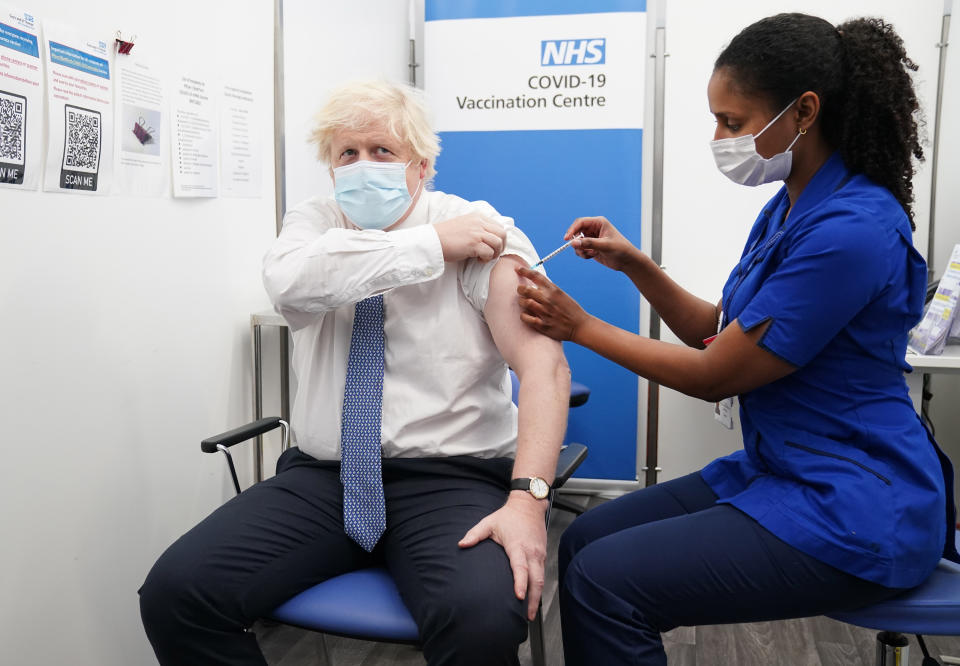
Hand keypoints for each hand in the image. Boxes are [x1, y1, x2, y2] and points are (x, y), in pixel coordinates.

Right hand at [433, 214, 507, 262]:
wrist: (433, 241)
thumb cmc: (446, 236)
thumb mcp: (464, 224)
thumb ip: (477, 227)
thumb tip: (490, 237)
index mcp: (478, 217)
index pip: (498, 226)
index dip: (499, 238)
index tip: (493, 246)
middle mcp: (479, 222)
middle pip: (502, 234)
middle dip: (501, 246)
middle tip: (493, 253)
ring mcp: (476, 232)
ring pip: (498, 243)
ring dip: (494, 253)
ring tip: (485, 257)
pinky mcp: (473, 244)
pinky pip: (489, 252)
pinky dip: (486, 258)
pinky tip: (478, 259)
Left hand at [459, 493, 547, 620]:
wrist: (529, 505)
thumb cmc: (509, 516)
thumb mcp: (489, 523)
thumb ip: (474, 534)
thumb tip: (461, 544)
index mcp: (518, 546)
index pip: (521, 568)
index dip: (520, 583)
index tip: (518, 596)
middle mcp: (532, 552)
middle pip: (536, 579)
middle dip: (532, 599)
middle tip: (526, 616)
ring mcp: (540, 554)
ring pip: (541, 579)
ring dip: (536, 596)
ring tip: (529, 613)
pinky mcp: (543, 555)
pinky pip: (542, 574)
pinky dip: (538, 587)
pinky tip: (533, 597)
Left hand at [515, 267, 590, 340]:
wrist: (580, 326)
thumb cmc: (571, 310)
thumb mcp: (561, 295)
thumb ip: (548, 290)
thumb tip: (534, 285)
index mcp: (553, 290)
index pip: (536, 276)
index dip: (524, 271)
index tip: (518, 269)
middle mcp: (548, 300)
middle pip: (525, 289)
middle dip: (520, 289)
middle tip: (521, 291)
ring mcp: (545, 312)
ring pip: (524, 302)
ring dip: (522, 302)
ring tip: (525, 303)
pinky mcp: (542, 325)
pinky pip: (525, 318)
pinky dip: (524, 315)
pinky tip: (527, 315)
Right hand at [565, 216, 639, 271]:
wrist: (626, 261)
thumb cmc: (620, 249)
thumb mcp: (604, 246)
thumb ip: (589, 244)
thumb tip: (573, 243)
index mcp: (598, 223)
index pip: (580, 223)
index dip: (572, 230)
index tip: (566, 239)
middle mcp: (593, 229)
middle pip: (576, 232)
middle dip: (576, 242)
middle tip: (581, 250)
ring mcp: (591, 238)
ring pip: (576, 243)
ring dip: (581, 250)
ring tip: (591, 254)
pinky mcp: (590, 247)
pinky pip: (579, 250)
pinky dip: (583, 254)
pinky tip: (593, 256)